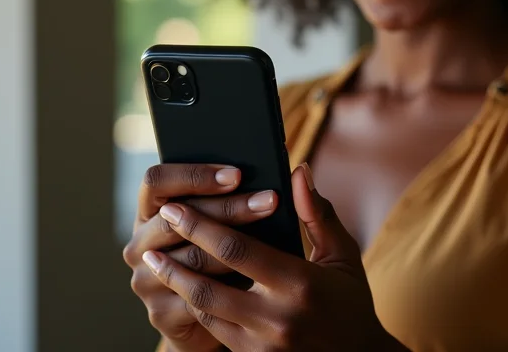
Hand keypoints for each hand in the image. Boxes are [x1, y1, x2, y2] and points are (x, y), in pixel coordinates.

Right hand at [123, 163, 279, 351]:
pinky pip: (196, 296)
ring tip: (270, 229)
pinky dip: (229, 283)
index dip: (194, 175)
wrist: (222, 313)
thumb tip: (301, 172)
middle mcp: (141, 241)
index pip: (157, 181)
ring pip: (191, 258)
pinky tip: (259, 275)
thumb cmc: (231, 252)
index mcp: (151, 208)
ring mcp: (146, 280)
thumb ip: (262, 191)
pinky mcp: (162, 313)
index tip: (237, 174)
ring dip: (233, 243)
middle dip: (228, 207)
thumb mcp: (234, 213)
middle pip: (178, 218)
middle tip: (270, 200)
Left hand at [141, 164, 405, 351]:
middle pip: (210, 286)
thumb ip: (317, 214)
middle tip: (156, 232)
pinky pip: (215, 331)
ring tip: (156, 260)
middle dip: (176, 257)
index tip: (177, 207)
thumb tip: (298, 172)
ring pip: (205, 312)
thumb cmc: (351, 302)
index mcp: (300, 284)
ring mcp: (262, 346)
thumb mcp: (343, 255)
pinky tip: (184, 287)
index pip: (238, 250)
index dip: (202, 226)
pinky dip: (196, 307)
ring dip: (178, 284)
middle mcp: (277, 319)